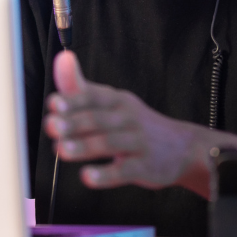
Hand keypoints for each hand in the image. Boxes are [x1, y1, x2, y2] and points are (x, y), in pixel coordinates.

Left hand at [42, 50, 236, 198]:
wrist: (184, 148)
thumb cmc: (136, 125)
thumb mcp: (114, 103)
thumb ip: (82, 88)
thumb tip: (60, 59)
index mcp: (118, 101)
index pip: (94, 97)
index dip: (73, 100)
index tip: (54, 103)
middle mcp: (128, 118)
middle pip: (99, 119)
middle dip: (74, 122)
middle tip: (52, 126)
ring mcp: (138, 142)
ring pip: (109, 143)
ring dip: (84, 146)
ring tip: (61, 149)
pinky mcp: (145, 167)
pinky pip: (124, 171)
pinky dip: (105, 174)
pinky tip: (87, 177)